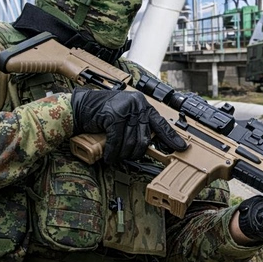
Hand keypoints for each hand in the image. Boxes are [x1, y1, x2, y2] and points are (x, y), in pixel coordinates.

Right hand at [71, 87, 186, 163]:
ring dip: (122, 154)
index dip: (171, 137)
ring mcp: (125, 110)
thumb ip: (139, 125)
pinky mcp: (113, 116)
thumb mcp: (126, 115)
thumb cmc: (103, 113)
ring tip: (116, 156)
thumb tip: (151, 143)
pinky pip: (117, 141)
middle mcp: (137, 105)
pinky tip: (109, 157)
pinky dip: (112, 152)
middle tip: (128, 157)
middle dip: (136, 153)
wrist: (81, 107)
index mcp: (143, 104)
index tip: (181, 147)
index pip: (161, 123)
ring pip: (130, 142)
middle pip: (144, 138)